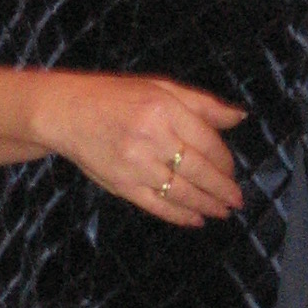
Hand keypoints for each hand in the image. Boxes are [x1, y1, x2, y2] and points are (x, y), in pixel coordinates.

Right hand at [33, 72, 245, 226]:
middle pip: (198, 170)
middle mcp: (151, 137)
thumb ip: (202, 104)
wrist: (67, 113)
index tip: (232, 170)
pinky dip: (179, 215)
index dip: (225, 160)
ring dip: (206, 205)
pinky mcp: (122, 185)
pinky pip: (157, 206)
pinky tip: (195, 220)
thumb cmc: (116, 97)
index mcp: (164, 109)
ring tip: (222, 212)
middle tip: (236, 199)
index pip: (207, 141)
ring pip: (181, 192)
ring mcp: (136, 164)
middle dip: (222, 188)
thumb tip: (239, 117)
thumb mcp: (160, 88)